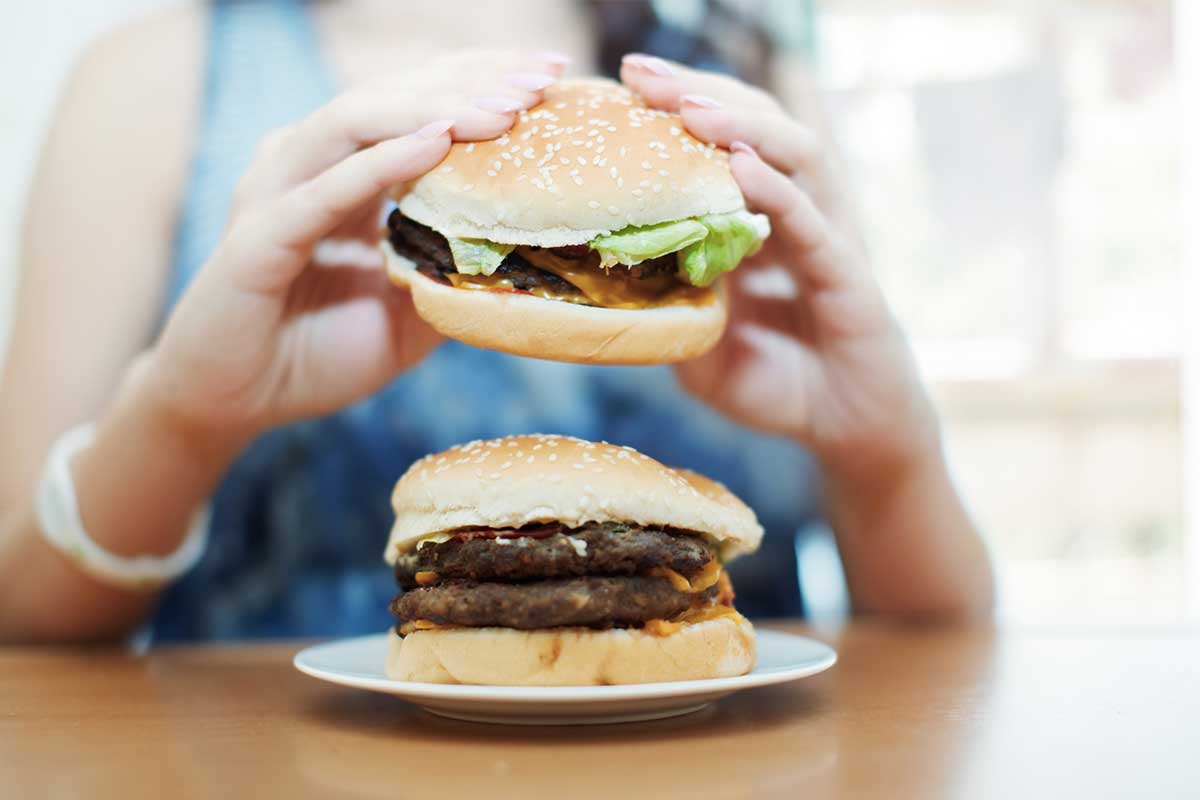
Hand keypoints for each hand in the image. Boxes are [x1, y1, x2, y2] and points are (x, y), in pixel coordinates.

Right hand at [145, 51, 567, 442]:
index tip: (550, 72)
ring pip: (358, 122)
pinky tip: (435, 141)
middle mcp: (311, 165)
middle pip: (396, 97)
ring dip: (435, 109)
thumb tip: (525, 258)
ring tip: (502, 107)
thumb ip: (451, 276)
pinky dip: (381, 162)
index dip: (481, 81)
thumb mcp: (409, 316)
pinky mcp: (259, 235)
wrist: (235, 402)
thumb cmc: (317, 353)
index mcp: (347, 172)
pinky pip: (325, 190)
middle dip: (472, 82)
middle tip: (541, 77)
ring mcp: (279, 191)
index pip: (419, 105)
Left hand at [621, 55, 940, 476]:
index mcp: (758, 223)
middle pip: (755, 130)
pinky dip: (778, 192)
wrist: (847, 433)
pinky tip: (742, 166)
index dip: (675, 112)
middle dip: (698, 95)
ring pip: (796, 156)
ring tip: (689, 108)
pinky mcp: (850, 277)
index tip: (620, 85)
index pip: (718, 147)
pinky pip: (814, 224)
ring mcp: (828, 239)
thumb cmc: (777, 385)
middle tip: (641, 73)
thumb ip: (674, 306)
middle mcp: (797, 215)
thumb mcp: (703, 347)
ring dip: (742, 126)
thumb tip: (622, 264)